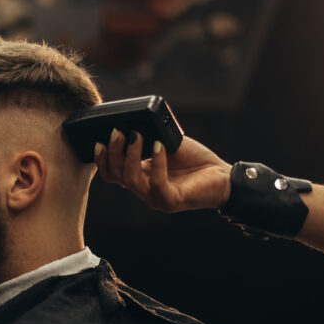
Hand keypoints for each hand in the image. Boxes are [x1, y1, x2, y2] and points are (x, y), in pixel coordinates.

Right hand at [93, 132, 232, 212]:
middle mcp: (144, 191)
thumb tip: (134, 121)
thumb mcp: (166, 144)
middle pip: (116, 175)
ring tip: (137, 135)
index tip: (99, 140)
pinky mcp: (171, 201)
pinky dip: (156, 162)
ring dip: (130, 155)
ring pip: (130, 179)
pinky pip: (156, 182)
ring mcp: (155, 199)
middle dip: (113, 152)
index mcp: (140, 178)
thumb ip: (149, 138)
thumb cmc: (196, 161)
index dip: (101, 159)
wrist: (223, 177)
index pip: (111, 174)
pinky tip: (159, 146)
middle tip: (117, 131)